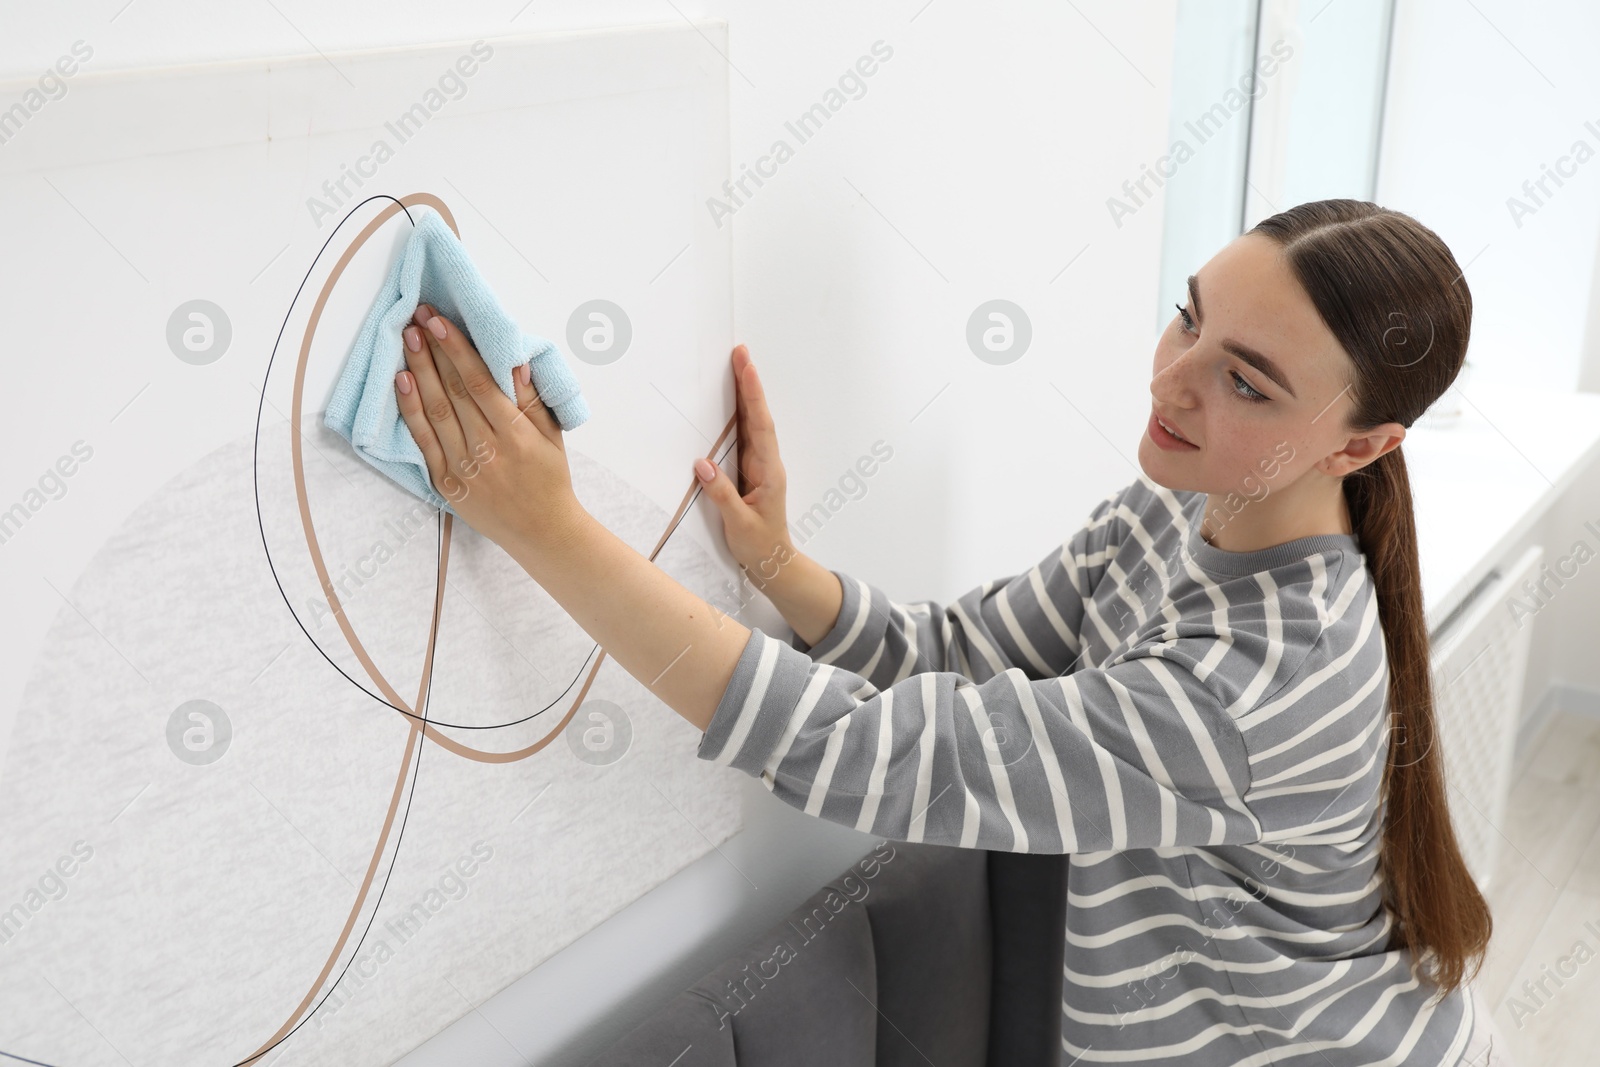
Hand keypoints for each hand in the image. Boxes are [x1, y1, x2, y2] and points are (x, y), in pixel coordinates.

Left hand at [394, 303, 587, 551]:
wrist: (541, 531)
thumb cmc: (549, 478)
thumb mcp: (552, 435)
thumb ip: (532, 398)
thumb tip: (515, 361)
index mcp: (517, 435)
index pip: (480, 382)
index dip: (457, 349)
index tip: (440, 321)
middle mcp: (487, 450)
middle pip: (454, 392)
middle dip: (434, 351)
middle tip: (417, 318)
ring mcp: (464, 468)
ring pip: (435, 411)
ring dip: (419, 371)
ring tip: (407, 339)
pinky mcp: (446, 483)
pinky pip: (423, 441)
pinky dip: (410, 410)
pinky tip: (402, 381)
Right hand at [693, 344, 794, 588]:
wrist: (774, 563)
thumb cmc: (760, 546)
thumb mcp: (739, 524)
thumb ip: (722, 495)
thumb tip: (702, 463)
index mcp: (769, 472)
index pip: (761, 425)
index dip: (753, 395)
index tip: (746, 366)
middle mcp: (767, 463)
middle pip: (757, 416)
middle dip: (749, 383)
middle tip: (740, 352)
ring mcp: (759, 466)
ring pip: (752, 424)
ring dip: (744, 395)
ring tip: (736, 366)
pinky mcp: (750, 472)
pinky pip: (744, 437)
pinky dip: (739, 415)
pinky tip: (730, 403)